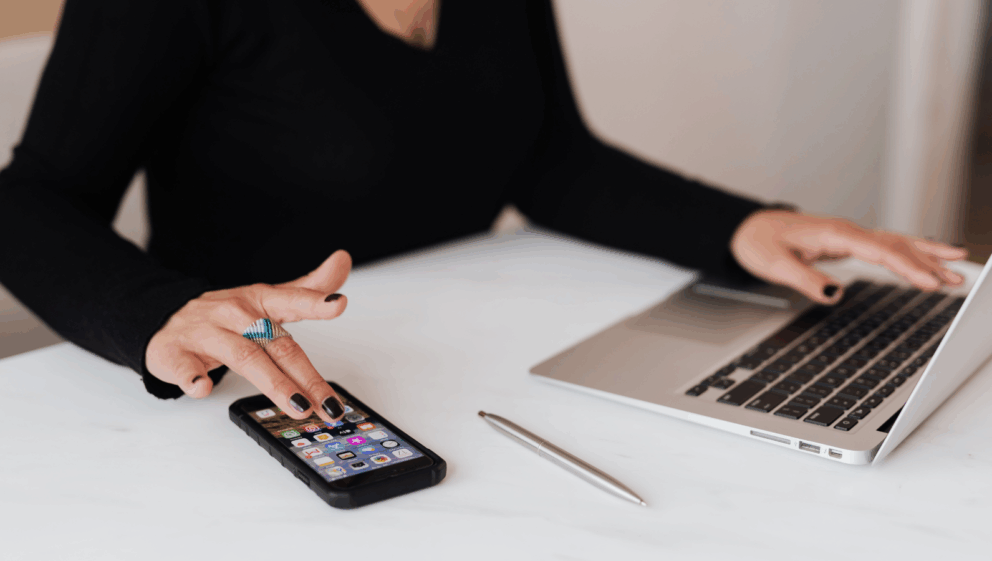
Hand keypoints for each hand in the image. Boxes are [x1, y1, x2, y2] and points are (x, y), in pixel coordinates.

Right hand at [145, 250, 352, 422]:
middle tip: (329, 403)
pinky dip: (192, 378)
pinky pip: (184, 366)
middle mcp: (235, 315)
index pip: (291, 300)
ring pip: (244, 357)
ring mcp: (205, 333)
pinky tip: (202, 388)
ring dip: (273, 383)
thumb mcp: (267, 298)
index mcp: (259, 301)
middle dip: (306, 376)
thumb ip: (308, 288)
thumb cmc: (225, 315)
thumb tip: (343, 261)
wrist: (164, 317)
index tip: (338, 304)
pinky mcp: (175, 353)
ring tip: (298, 405)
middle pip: (276, 345)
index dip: (315, 302)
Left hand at [730, 210, 967, 304]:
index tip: (929, 282)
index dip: (907, 267)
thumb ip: (805, 278)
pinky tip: (928, 257)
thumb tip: (834, 294)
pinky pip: (886, 245)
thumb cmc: (758, 242)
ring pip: (895, 243)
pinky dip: (910, 251)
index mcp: (834, 233)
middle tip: (957, 281)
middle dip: (928, 263)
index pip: (879, 250)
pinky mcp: (847, 242)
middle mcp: (846, 231)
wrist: (746, 228)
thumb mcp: (774, 264)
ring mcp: (849, 235)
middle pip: (896, 245)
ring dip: (926, 256)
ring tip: (957, 270)